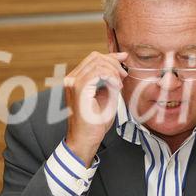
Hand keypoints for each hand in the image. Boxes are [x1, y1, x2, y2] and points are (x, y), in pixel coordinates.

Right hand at [64, 51, 127, 165]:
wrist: (86, 139)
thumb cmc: (94, 122)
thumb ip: (110, 79)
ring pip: (97, 63)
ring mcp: (73, 83)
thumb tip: (119, 63)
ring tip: (119, 85)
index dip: (110, 57)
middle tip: (123, 76)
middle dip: (114, 63)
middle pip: (95, 57)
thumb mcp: (106, 94)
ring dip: (113, 71)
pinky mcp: (79, 89)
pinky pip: (98, 72)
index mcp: (76, 79)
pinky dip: (111, 77)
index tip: (124, 59)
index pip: (93, 59)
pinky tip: (116, 87)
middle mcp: (71, 78)